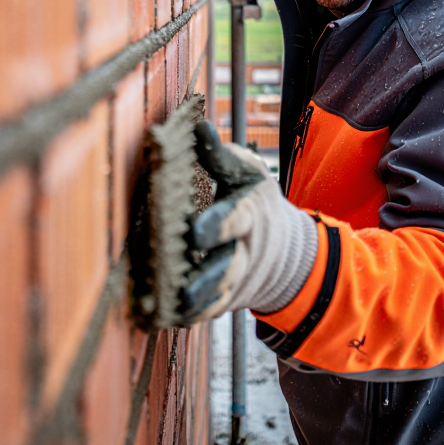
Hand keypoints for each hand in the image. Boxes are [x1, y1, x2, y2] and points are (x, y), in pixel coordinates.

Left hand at [179, 121, 317, 322]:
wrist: (285, 251)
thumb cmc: (253, 201)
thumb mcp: (245, 174)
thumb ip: (218, 156)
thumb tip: (198, 126)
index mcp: (250, 214)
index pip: (237, 220)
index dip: (219, 226)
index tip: (197, 234)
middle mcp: (244, 252)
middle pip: (226, 269)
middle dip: (206, 280)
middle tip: (182, 290)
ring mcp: (234, 281)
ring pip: (215, 298)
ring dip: (192, 306)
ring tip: (166, 310)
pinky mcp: (223, 301)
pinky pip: (205, 313)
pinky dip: (185, 318)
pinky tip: (158, 318)